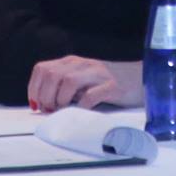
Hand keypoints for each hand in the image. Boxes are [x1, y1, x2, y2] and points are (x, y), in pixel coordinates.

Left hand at [27, 56, 143, 112]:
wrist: (141, 78)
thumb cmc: (107, 84)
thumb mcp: (82, 81)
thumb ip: (64, 86)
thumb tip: (42, 103)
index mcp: (72, 62)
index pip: (42, 69)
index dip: (34, 88)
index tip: (36, 105)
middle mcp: (82, 64)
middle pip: (52, 75)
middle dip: (46, 96)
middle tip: (51, 110)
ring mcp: (97, 74)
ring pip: (67, 82)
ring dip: (60, 100)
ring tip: (64, 111)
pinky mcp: (112, 85)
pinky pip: (90, 96)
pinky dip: (81, 107)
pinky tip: (81, 112)